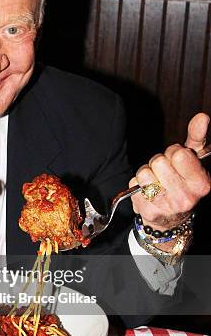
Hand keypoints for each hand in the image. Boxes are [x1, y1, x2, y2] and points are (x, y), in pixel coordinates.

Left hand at [130, 113, 210, 231]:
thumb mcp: (194, 161)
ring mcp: (166, 207)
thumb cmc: (181, 183)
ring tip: (155, 181)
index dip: (174, 153)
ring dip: (146, 173)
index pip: (179, 154)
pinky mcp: (148, 212)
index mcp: (201, 184)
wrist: (171, 219)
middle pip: (158, 162)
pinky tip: (148, 192)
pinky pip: (133, 185)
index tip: (176, 160)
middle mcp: (185, 198)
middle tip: (165, 173)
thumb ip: (197, 138)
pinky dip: (137, 185)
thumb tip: (202, 117)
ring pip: (143, 172)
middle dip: (159, 163)